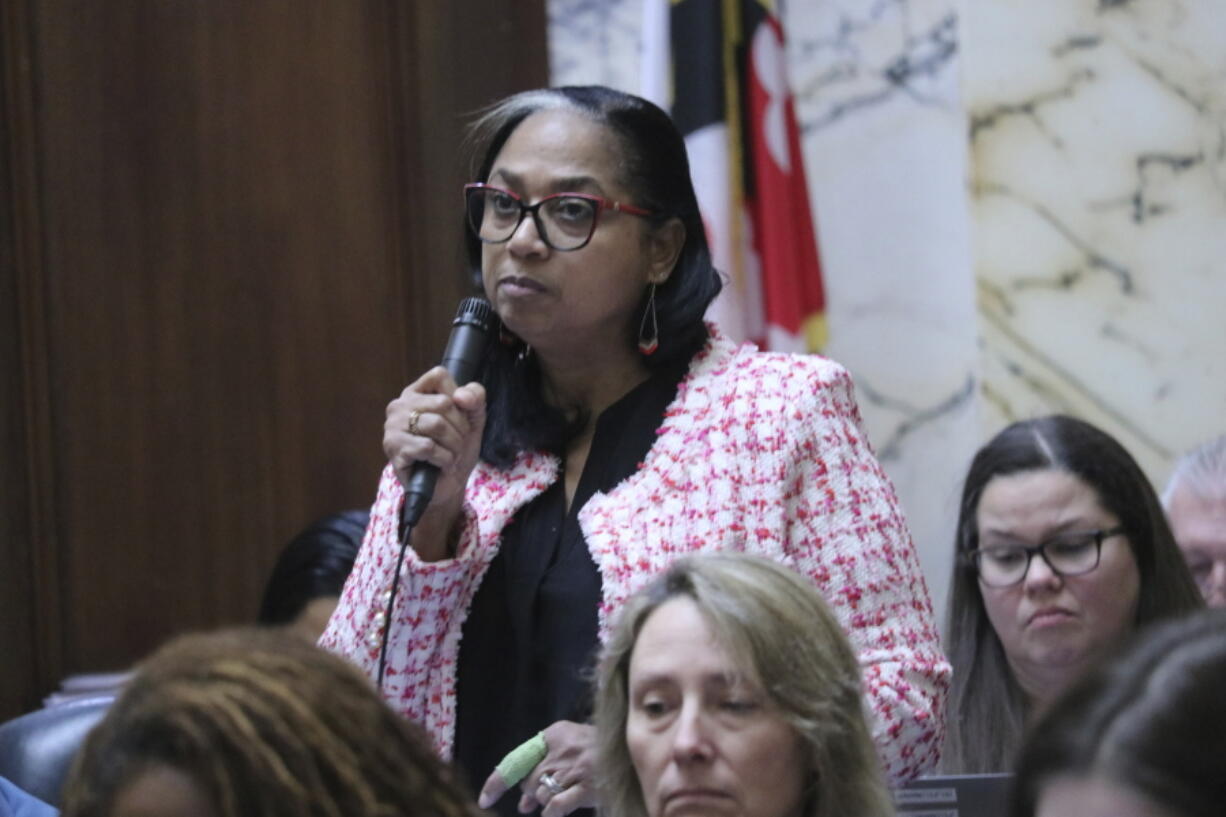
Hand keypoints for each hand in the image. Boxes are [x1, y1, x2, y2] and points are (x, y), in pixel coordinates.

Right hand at [383, 366, 485, 523]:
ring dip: (454, 446)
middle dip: (460, 428)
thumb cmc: (456, 448)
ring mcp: (393, 427)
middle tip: (457, 443)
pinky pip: (429, 447)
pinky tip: (441, 465)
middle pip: (443, 402)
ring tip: (450, 455)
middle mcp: (399, 405)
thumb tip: (461, 396)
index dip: (458, 397)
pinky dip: (444, 459)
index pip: (439, 375)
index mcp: (416, 393)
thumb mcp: (473, 419)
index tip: (460, 417)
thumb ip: (475, 399)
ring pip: (437, 425)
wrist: (447, 484)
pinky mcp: (394, 449)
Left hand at [479, 721, 597, 816]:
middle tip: (530, 801)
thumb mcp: (572, 744)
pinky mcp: (586, 787)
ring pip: (540, 794)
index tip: (484, 799)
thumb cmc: (600, 749)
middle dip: (530, 792)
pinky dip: (552, 812)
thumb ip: (546, 765)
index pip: (517, 758)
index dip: (497, 781)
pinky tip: (555, 812)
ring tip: (559, 794)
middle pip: (529, 780)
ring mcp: (574, 769)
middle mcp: (562, 749)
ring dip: (544, 800)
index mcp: (555, 733)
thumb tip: (524, 802)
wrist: (631, 752)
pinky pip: (556, 806)